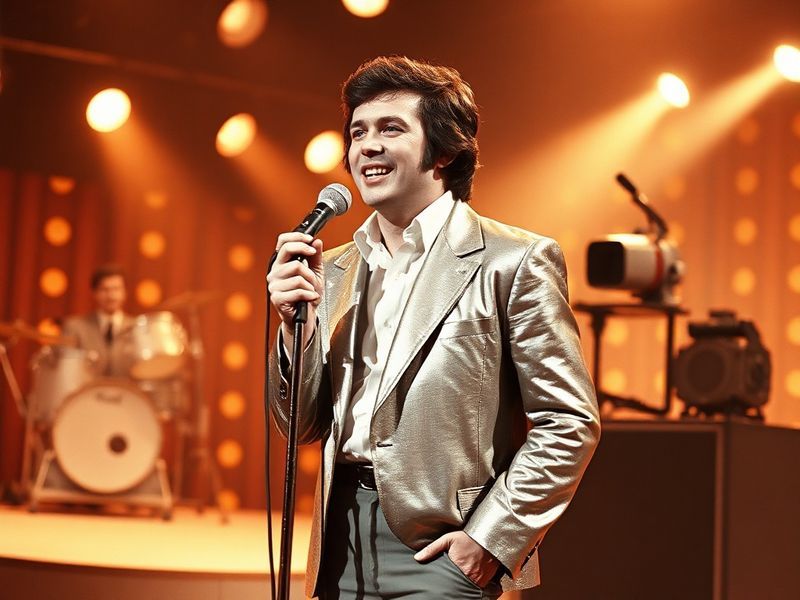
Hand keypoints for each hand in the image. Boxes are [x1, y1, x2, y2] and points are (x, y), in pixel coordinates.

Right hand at [266, 232, 323, 347]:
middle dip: (308, 266)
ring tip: (310, 290)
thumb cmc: (307, 294)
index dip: (297, 238)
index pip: (283, 242)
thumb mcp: (315, 272)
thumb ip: (316, 257)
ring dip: (311, 285)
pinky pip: (298, 291)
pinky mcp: (277, 298)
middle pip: (291, 256)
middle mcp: (275, 272)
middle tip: (314, 273)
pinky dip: (309, 295)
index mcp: (281, 263)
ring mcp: (274, 285)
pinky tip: (310, 297)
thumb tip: (317, 242)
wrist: (306, 314)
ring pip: (298, 276)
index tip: (310, 241)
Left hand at [414, 531, 499, 587]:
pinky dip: (472, 584)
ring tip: (458, 580)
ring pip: (467, 587)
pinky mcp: (486, 579)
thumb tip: (417, 558)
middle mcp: (468, 575)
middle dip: (451, 584)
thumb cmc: (468, 538)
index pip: (445, 580)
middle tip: (448, 582)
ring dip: (462, 585)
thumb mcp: (448, 539)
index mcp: (457, 567)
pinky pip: (478, 587)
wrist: (489, 536)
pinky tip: (469, 579)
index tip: (439, 581)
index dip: (442, 582)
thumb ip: (432, 549)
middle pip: (456, 585)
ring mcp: (478, 579)